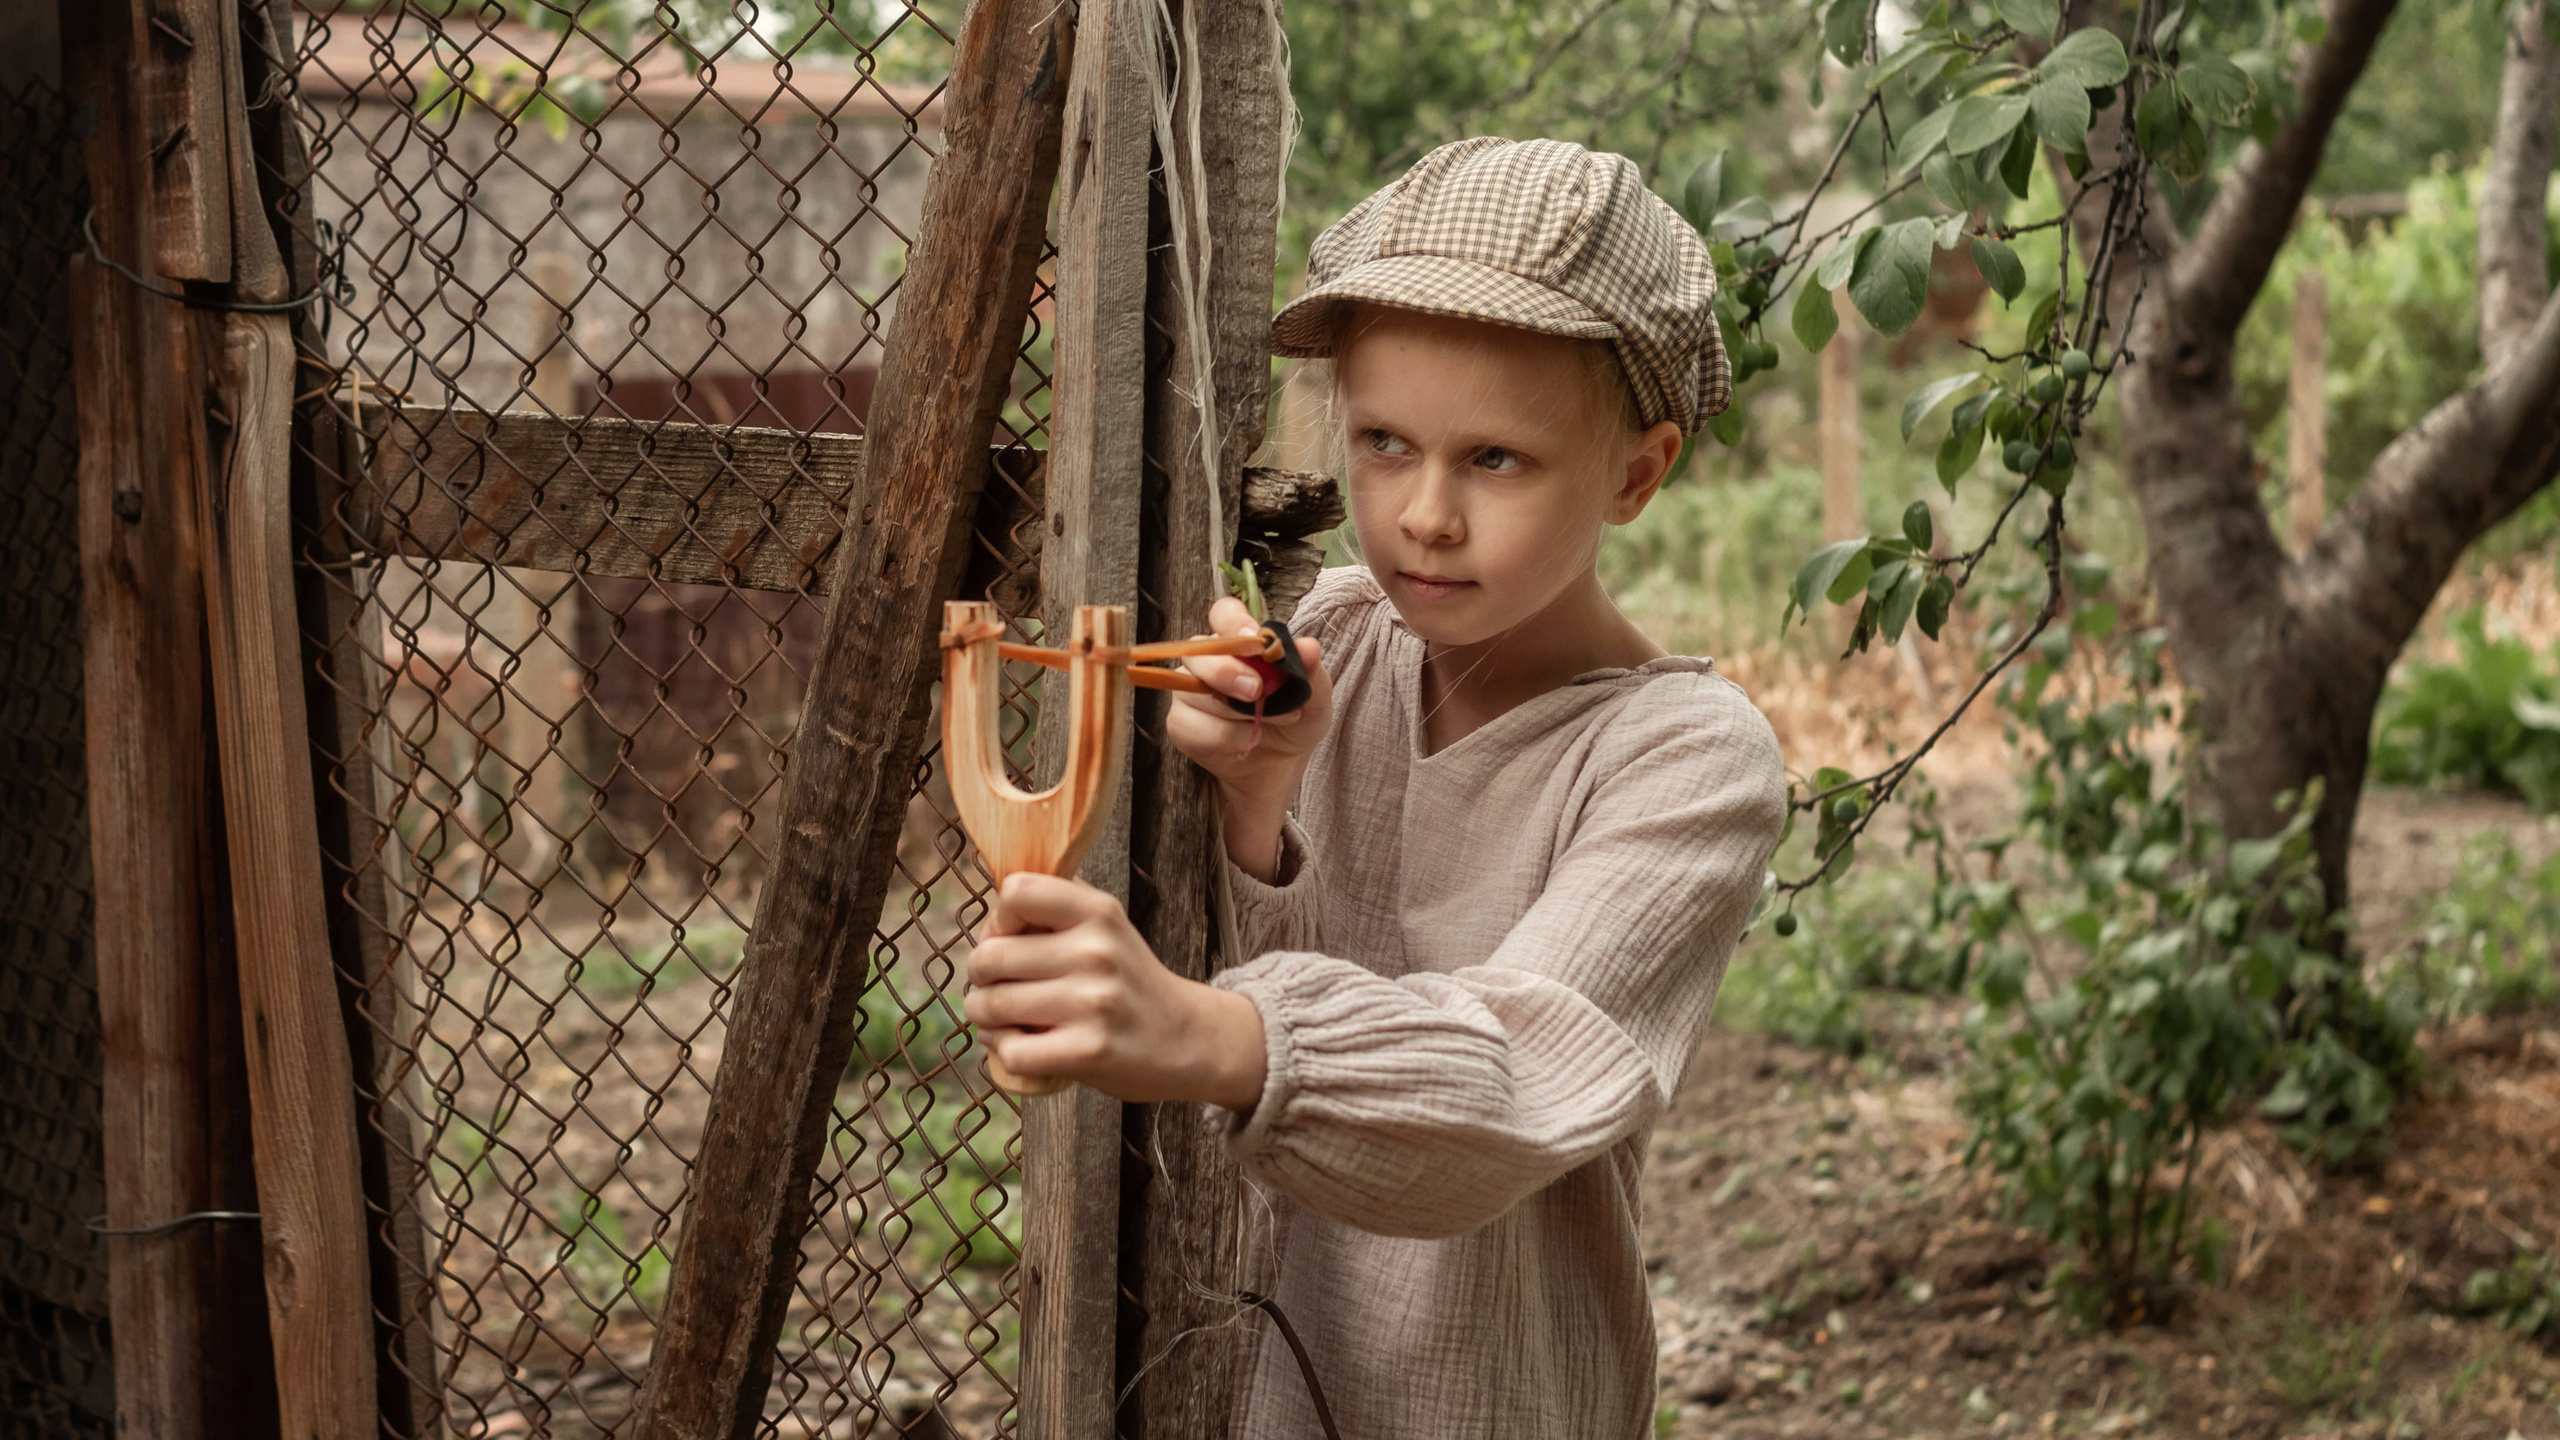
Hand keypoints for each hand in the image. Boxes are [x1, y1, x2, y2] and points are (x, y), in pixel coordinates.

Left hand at [964, 873, 1266, 1108]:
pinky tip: (1022, 1047)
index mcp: (1098, 912)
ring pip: (990, 1006)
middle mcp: (1096, 951)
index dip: (999, 920)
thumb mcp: (1105, 929)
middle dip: (980, 978)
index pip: (1015, 893)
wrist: (1187, 1039)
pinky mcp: (1088, 1052)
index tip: (1014, 942)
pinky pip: (1011, 1051)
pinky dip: (1005, 1052)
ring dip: (985, 1018)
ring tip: (1006, 1021)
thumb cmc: (1128, 982)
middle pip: (988, 956)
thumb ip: (1053, 912)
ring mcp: (1093, 1002)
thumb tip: (988, 927)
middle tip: (998, 989)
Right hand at [1165, 596, 1332, 880]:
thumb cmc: (1295, 722)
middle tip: (1257, 691)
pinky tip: (1247, 742)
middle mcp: (1209, 661)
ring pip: (1195, 692)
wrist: (1280, 768)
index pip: (1224, 614)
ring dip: (1237, 714)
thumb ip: (1311, 672)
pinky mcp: (1180, 723)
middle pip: (1198, 651)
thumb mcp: (1315, 700)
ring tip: (1268, 723)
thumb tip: (1308, 646)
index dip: (1233, 621)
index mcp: (1240, 642)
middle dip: (1226, 671)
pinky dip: (1228, 738)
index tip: (1253, 636)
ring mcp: (1188, 691)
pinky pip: (1195, 726)